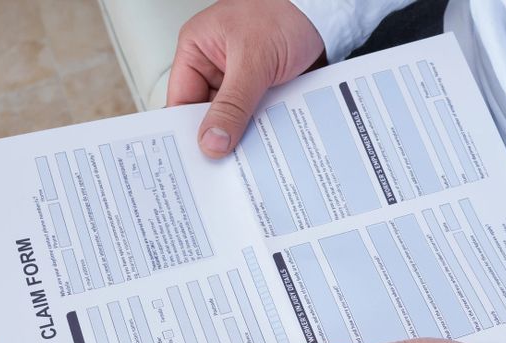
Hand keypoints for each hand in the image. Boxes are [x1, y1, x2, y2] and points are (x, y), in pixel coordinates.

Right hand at [167, 0, 324, 157]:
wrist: (324, 13)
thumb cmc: (286, 12)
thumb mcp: (253, 60)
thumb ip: (232, 105)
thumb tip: (212, 141)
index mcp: (197, 50)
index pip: (181, 101)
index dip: (186, 131)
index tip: (194, 159)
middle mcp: (215, 68)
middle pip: (206, 117)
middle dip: (217, 139)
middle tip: (223, 164)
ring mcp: (239, 83)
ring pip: (232, 124)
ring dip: (241, 139)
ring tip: (247, 156)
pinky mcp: (260, 94)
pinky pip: (254, 122)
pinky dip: (260, 133)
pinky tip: (265, 144)